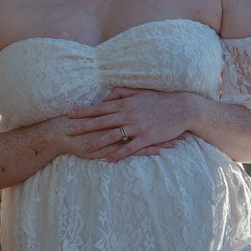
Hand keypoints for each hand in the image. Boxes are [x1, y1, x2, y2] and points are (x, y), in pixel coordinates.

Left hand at [66, 88, 198, 161]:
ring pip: (113, 135)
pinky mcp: (147, 138)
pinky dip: (118, 153)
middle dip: (84, 126)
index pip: (101, 107)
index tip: (71, 114)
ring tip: (84, 148)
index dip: (85, 111)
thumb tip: (106, 98)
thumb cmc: (161, 99)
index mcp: (127, 103)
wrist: (182, 108)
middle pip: (102, 121)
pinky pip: (129, 147)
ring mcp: (138, 127)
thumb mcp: (140, 92)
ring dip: (97, 142)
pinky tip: (107, 158)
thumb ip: (122, 93)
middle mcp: (130, 114)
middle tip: (68, 131)